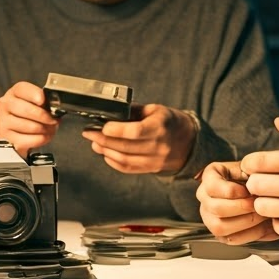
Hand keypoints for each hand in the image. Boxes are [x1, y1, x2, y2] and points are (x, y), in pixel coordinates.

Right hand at [0, 81, 58, 156]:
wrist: (21, 132)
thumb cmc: (32, 115)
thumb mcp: (39, 104)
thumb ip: (45, 103)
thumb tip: (54, 110)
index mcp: (14, 92)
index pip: (22, 89)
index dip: (34, 94)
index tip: (43, 101)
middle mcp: (5, 105)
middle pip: (25, 109)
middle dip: (43, 116)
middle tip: (53, 120)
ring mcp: (3, 121)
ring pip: (26, 126)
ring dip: (43, 129)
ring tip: (50, 129)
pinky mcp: (5, 137)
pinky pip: (25, 140)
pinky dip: (39, 139)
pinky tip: (44, 137)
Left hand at [81, 104, 196, 174]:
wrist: (189, 142)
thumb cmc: (170, 122)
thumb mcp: (156, 110)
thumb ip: (133, 111)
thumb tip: (110, 113)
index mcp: (160, 127)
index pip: (135, 131)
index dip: (116, 130)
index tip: (102, 126)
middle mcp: (158, 146)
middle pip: (125, 147)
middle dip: (103, 140)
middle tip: (89, 133)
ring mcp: (155, 160)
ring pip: (124, 159)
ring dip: (105, 151)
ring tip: (95, 143)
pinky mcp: (150, 169)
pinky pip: (127, 168)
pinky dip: (113, 162)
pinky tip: (105, 153)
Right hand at [197, 161, 278, 243]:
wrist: (255, 188)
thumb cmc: (251, 177)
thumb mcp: (250, 167)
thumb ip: (251, 172)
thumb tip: (256, 185)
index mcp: (209, 176)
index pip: (213, 187)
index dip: (233, 191)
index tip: (249, 190)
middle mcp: (204, 197)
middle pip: (216, 208)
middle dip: (242, 208)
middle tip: (259, 204)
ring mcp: (209, 216)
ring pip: (220, 227)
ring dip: (246, 222)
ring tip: (262, 216)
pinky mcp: (219, 233)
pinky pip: (231, 239)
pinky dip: (251, 234)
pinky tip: (263, 226)